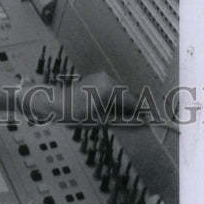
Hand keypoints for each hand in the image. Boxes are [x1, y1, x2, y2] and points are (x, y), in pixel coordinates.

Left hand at [18, 70, 137, 124]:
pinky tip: (110, 113)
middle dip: (133, 110)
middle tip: (138, 126)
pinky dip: (114, 101)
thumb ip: (123, 122)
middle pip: (127, 96)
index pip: (132, 100)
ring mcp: (101, 77)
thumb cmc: (73, 114)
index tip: (150, 123)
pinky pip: (111, 91)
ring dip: (123, 106)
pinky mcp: (96, 79)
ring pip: (120, 94)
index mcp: (109, 87)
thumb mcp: (99, 121)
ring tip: (122, 122)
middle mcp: (107, 78)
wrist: (52, 103)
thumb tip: (141, 125)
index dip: (142, 113)